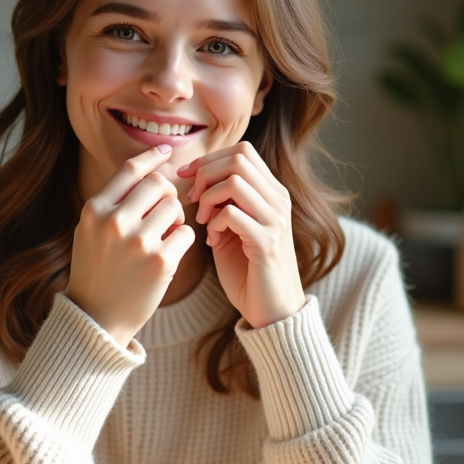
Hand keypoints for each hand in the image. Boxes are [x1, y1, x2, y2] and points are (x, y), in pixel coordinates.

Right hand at [67, 145, 196, 346]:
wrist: (97, 319)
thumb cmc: (97, 271)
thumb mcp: (90, 231)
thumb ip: (113, 202)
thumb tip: (149, 169)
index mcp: (94, 210)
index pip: (130, 170)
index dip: (151, 158)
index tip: (165, 153)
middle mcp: (114, 222)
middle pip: (158, 184)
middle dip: (168, 193)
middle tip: (166, 211)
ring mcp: (138, 242)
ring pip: (175, 206)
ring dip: (176, 217)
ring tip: (165, 234)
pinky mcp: (160, 262)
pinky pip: (186, 233)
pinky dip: (182, 239)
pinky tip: (170, 251)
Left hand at [178, 142, 305, 328]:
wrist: (272, 312)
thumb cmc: (248, 272)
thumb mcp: (232, 230)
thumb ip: (222, 203)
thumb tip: (195, 180)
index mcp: (272, 193)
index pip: (242, 152)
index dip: (208, 159)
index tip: (185, 178)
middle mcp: (278, 201)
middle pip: (238, 159)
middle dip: (205, 174)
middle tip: (192, 200)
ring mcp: (275, 220)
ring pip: (235, 181)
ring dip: (208, 198)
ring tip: (202, 221)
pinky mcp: (267, 243)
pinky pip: (232, 214)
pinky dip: (214, 223)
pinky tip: (212, 241)